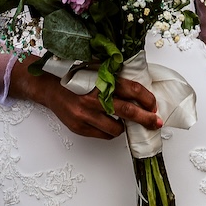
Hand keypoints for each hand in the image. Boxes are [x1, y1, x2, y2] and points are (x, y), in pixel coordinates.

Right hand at [9, 59, 160, 138]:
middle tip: (156, 122)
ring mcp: (86, 115)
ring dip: (125, 126)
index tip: (154, 105)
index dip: (146, 98)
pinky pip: (104, 135)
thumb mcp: (96, 70)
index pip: (131, 90)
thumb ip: (114, 77)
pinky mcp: (80, 127)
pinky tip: (107, 122)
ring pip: (116, 128)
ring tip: (124, 120)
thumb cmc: (75, 77)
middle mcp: (93, 98)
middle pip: (128, 111)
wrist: (50, 88)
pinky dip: (110, 131)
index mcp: (100, 81)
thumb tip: (140, 89)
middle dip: (146, 118)